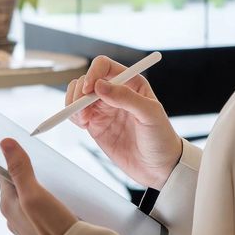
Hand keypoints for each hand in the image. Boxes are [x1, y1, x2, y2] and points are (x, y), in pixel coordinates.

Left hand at [0, 138, 76, 234]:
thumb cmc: (52, 232)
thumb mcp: (35, 195)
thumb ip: (20, 170)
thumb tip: (5, 144)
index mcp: (7, 203)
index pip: (3, 172)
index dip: (10, 157)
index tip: (20, 145)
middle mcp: (14, 214)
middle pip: (18, 183)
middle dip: (30, 172)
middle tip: (44, 163)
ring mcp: (27, 224)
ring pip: (31, 196)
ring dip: (41, 187)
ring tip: (56, 182)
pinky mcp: (41, 231)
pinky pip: (41, 210)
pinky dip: (50, 201)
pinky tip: (63, 201)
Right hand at [67, 55, 181, 189]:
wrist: (159, 168)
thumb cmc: (161, 138)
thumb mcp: (150, 115)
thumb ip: (126, 98)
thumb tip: (99, 86)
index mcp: (130, 83)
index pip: (104, 66)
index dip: (93, 73)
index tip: (89, 89)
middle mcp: (115, 93)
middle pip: (86, 79)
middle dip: (79, 92)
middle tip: (81, 108)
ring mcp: (103, 109)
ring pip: (77, 95)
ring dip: (73, 104)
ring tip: (83, 119)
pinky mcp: (95, 125)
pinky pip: (76, 114)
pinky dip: (73, 116)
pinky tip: (83, 125)